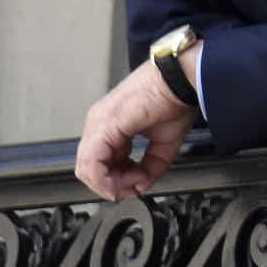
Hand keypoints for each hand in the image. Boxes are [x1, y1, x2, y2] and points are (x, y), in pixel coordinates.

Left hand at [75, 59, 198, 200]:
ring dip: (110, 185)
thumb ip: (151, 167)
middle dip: (113, 185)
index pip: (100, 163)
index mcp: (110, 125)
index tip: (138, 184)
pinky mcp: (103, 126)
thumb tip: (140, 185)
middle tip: (134, 187)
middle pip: (89, 169)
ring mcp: (98, 124)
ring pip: (86, 169)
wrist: (180, 79)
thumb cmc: (174, 99)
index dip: (118, 181)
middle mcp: (98, 123)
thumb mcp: (164, 144)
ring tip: (134, 182)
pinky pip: (93, 163)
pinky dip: (106, 180)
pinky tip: (125, 180)